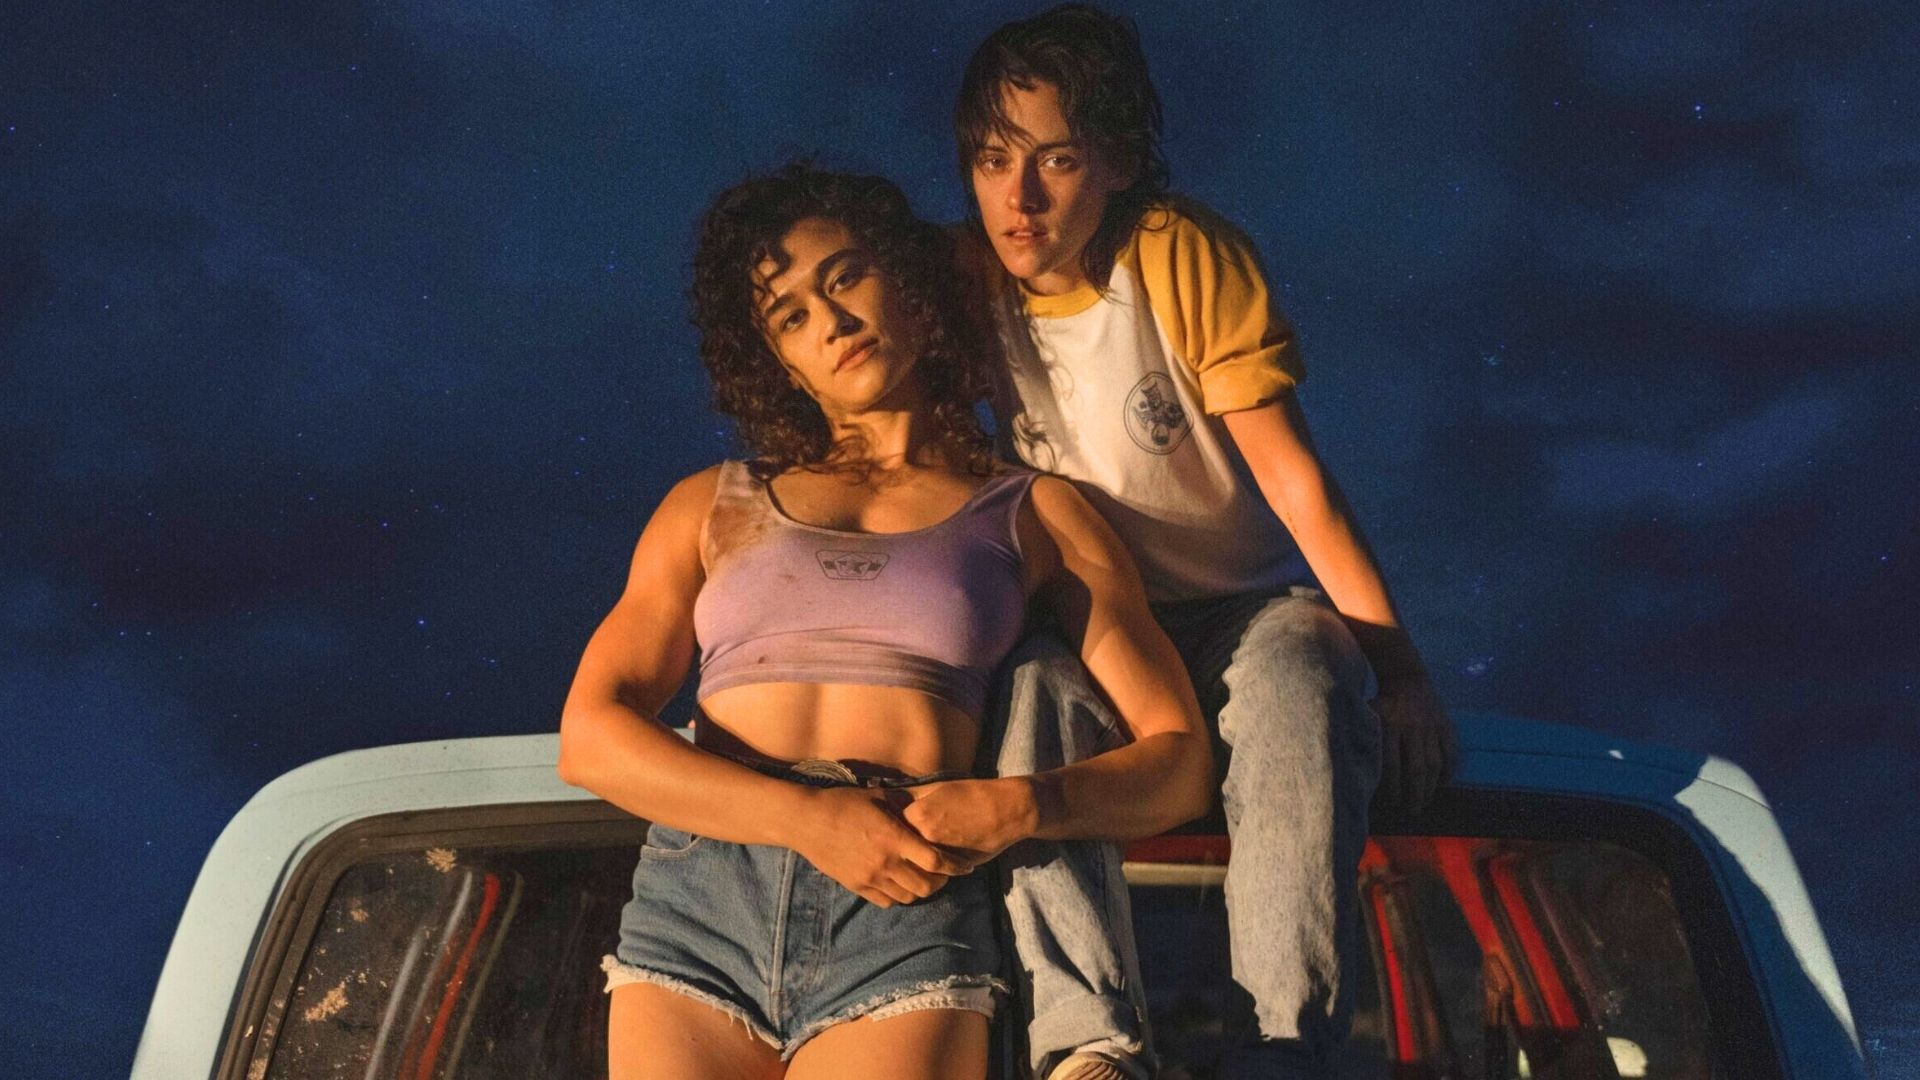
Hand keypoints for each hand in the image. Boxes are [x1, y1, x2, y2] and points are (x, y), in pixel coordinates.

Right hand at [789, 786, 968, 906]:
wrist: (807, 821)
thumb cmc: (845, 802)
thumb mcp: (880, 796)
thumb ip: (907, 804)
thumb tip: (930, 805)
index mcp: (895, 838)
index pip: (936, 861)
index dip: (956, 866)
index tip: (968, 866)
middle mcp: (885, 862)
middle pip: (926, 886)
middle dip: (941, 882)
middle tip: (944, 873)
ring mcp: (870, 877)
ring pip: (908, 897)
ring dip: (920, 890)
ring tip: (923, 878)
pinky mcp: (856, 886)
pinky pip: (886, 901)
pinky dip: (899, 896)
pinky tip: (900, 883)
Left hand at [899, 778, 1036, 870]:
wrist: (1005, 810)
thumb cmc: (972, 795)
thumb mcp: (938, 788)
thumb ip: (913, 796)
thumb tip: (891, 800)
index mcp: (916, 813)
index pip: (889, 830)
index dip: (888, 834)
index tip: (886, 835)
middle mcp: (923, 834)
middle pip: (898, 851)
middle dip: (897, 853)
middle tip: (893, 854)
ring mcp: (938, 853)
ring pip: (914, 866)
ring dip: (912, 867)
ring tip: (911, 865)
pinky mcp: (953, 867)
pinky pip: (934, 873)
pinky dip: (932, 872)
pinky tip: (933, 868)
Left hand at [1371, 672, 1455, 816]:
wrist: (1405, 676)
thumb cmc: (1381, 702)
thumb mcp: (1368, 715)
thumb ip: (1364, 738)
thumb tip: (1354, 769)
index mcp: (1390, 726)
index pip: (1392, 764)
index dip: (1392, 787)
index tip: (1392, 803)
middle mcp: (1412, 728)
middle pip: (1416, 768)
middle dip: (1414, 794)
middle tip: (1412, 811)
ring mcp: (1431, 726)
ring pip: (1435, 763)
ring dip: (1431, 787)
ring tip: (1426, 802)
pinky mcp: (1445, 724)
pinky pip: (1451, 751)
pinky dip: (1449, 769)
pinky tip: (1443, 784)